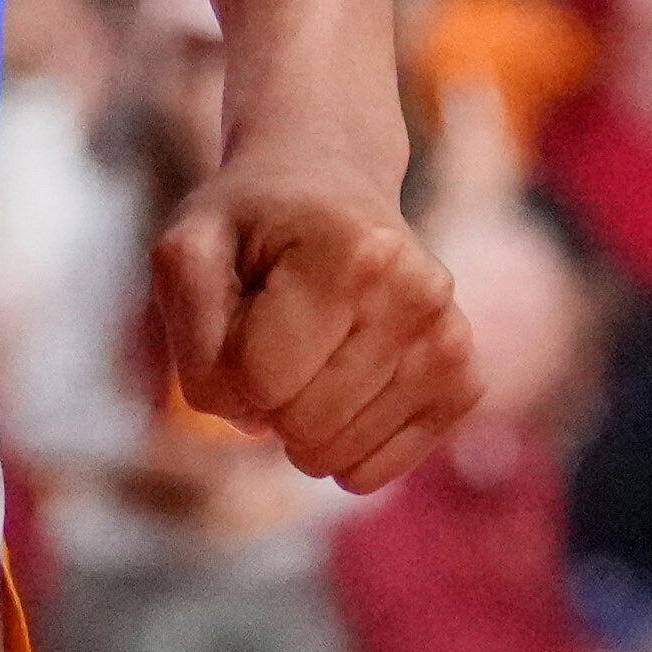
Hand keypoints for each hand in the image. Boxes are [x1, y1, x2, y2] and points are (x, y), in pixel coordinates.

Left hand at [150, 141, 477, 491]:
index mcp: (352, 251)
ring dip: (300, 419)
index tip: (242, 308)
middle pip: (302, 427)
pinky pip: (376, 471)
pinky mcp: (464, 379)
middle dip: (265, 396)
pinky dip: (339, 447)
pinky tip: (342, 382)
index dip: (224, 363)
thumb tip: (257, 421)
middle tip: (276, 328)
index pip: (258, 381)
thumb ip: (191, 334)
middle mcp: (419, 292)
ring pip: (336, 457)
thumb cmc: (251, 226)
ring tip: (312, 344)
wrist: (331, 180)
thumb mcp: (187, 251)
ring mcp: (450, 339)